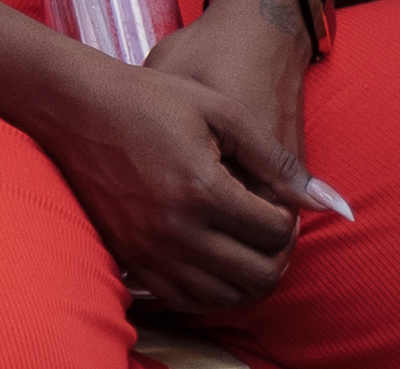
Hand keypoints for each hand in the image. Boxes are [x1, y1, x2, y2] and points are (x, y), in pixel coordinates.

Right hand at [30, 27, 308, 315]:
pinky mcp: (129, 257)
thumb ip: (276, 159)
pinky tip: (212, 262)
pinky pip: (186, 300)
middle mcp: (176, 228)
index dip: (287, 216)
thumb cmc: (148, 100)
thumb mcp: (219, 111)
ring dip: (247, 278)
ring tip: (243, 246)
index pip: (276, 231)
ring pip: (226, 297)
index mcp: (202, 189)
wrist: (72, 106)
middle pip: (259, 273)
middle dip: (275, 253)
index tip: (274, 200)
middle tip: (266, 228)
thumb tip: (327, 203)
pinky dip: (210, 291)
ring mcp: (149, 248)